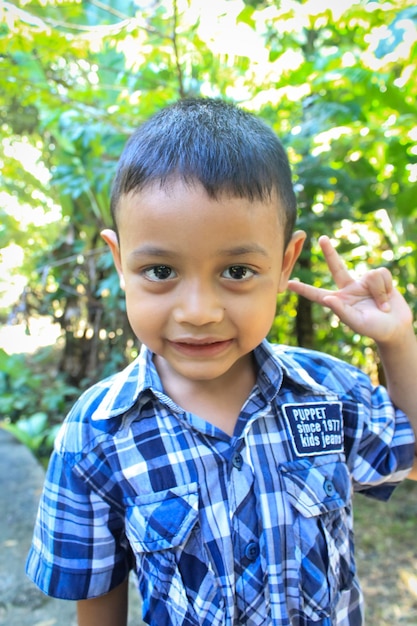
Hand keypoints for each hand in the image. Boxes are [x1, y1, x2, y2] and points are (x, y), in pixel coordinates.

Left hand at [287, 235, 412, 344]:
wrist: (397, 327)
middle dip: (330, 252)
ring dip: (379, 292)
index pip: (317, 295)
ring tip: (383, 306)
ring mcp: (363, 282)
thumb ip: (342, 312)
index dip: (304, 289)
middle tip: (322, 239)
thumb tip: (327, 298)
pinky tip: (388, 298)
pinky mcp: (379, 278)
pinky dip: (386, 288)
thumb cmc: (375, 329)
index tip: (289, 283)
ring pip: (370, 275)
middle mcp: (348, 289)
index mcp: (338, 301)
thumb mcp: (358, 323)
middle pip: (336, 267)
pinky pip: (381, 274)